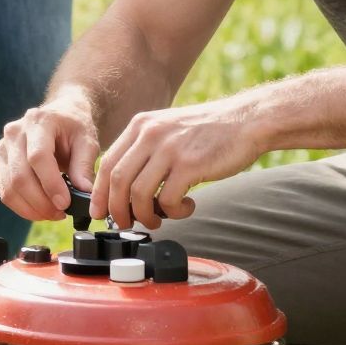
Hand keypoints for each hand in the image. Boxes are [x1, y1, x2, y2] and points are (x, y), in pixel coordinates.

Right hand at [0, 97, 99, 221]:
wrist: (60, 115)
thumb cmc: (74, 127)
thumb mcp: (87, 141)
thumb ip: (84, 166)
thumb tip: (83, 194)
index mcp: (39, 121)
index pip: (38, 157)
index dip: (50, 184)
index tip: (64, 203)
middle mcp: (14, 132)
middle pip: (20, 176)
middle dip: (40, 203)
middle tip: (60, 213)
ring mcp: (2, 147)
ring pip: (9, 188)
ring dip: (31, 209)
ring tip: (52, 214)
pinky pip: (4, 191)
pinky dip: (21, 206)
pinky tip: (39, 209)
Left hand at [91, 100, 259, 230]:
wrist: (245, 121)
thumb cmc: (208, 131)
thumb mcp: (167, 129)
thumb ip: (144, 150)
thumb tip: (123, 186)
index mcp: (141, 125)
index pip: (107, 163)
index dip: (100, 193)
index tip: (100, 212)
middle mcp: (150, 134)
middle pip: (117, 181)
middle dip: (117, 210)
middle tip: (126, 223)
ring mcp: (169, 149)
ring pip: (138, 194)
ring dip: (145, 215)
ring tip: (158, 219)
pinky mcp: (189, 165)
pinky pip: (167, 200)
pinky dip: (173, 212)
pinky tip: (186, 207)